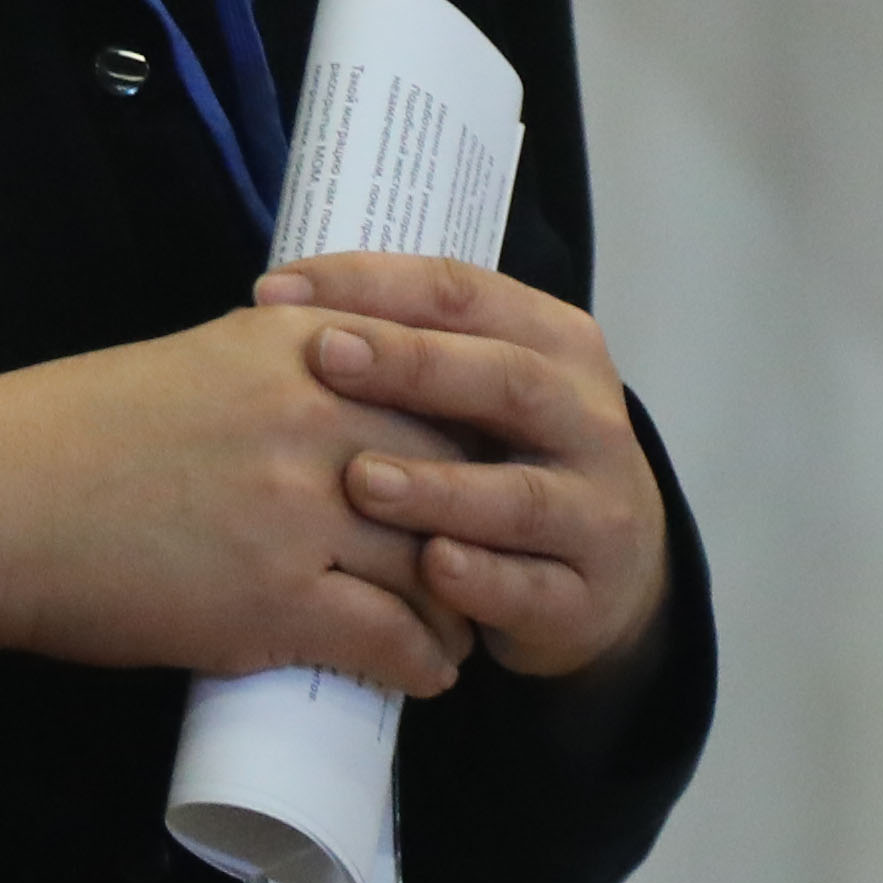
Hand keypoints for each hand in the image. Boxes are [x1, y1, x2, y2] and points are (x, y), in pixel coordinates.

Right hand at [0, 307, 475, 694]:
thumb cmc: (77, 431)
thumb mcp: (203, 359)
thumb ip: (287, 371)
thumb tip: (348, 405)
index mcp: (299, 342)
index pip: (437, 379)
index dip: (477, 435)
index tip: (492, 470)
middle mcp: (318, 414)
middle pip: (456, 470)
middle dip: (486, 523)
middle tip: (493, 562)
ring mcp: (303, 509)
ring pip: (437, 563)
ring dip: (461, 606)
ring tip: (461, 629)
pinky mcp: (277, 598)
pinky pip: (391, 637)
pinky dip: (421, 663)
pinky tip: (426, 674)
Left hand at [265, 253, 674, 687]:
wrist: (608, 572)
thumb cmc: (507, 459)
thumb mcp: (476, 389)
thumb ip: (403, 347)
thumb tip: (275, 304)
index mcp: (555, 343)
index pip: (464, 295)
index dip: (372, 285)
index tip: (273, 290)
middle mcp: (587, 419)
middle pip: (506, 379)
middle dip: (414, 365)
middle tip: (325, 355)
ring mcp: (595, 511)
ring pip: (520, 495)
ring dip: (439, 487)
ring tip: (361, 480)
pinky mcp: (585, 597)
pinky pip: (532, 589)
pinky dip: (481, 580)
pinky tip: (430, 569)